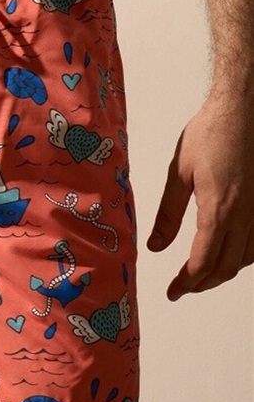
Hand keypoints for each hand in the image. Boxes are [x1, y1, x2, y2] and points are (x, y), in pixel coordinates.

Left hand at [146, 91, 253, 300]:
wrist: (244, 110)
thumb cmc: (212, 133)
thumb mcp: (180, 173)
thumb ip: (168, 214)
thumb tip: (156, 246)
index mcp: (220, 210)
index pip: (203, 262)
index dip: (187, 283)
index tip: (173, 292)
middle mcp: (245, 216)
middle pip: (226, 268)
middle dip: (202, 284)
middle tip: (182, 288)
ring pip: (246, 259)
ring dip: (222, 272)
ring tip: (200, 276)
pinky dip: (242, 258)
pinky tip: (229, 254)